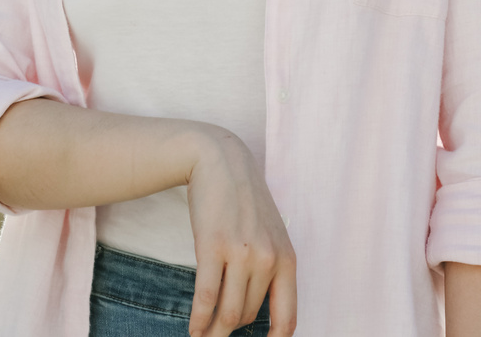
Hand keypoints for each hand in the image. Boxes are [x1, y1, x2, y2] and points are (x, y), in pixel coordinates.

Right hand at [185, 128, 296, 336]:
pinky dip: (198, 320)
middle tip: (216, 336)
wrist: (220, 161)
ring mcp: (241, 253)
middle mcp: (267, 259)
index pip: (287, 321)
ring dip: (212, 332)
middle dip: (230, 330)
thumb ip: (270, 269)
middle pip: (248, 317)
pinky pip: (206, 298)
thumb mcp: (270, 233)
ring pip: (228, 314)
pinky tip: (193, 329)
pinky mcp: (213, 247)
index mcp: (287, 259)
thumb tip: (258, 314)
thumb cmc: (244, 201)